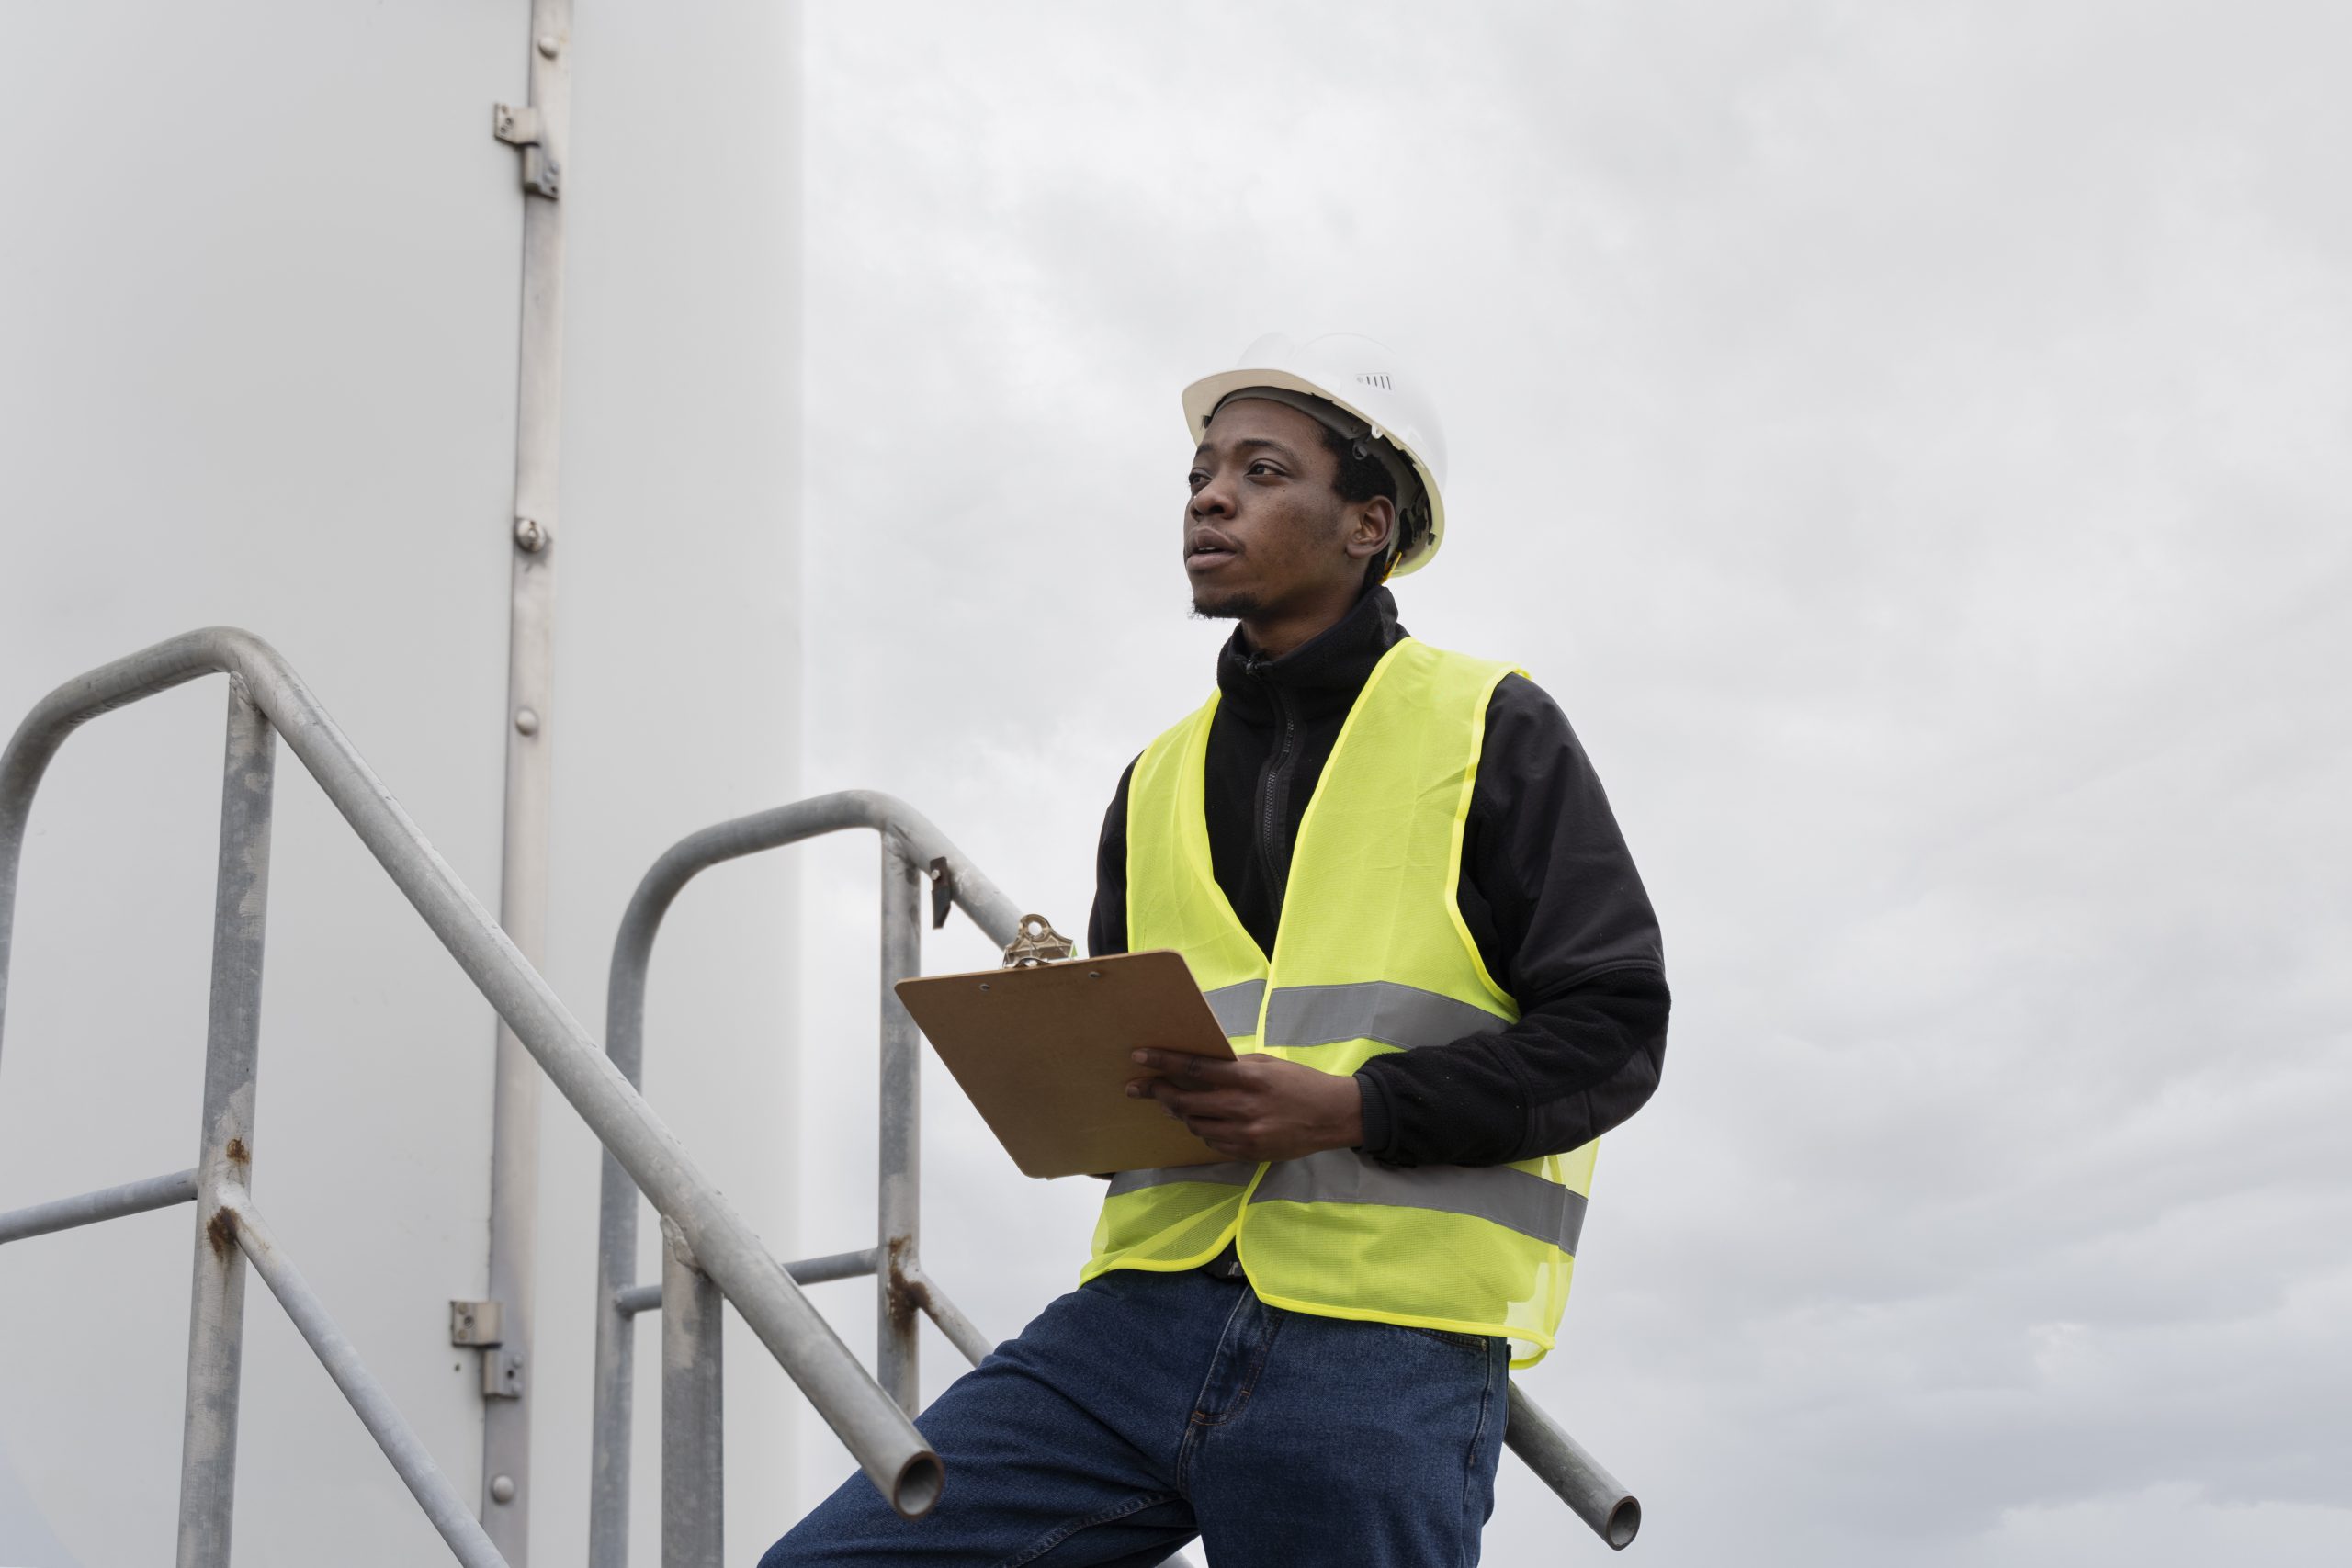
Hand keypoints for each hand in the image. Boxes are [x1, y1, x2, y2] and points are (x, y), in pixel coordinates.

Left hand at [1125, 1049, 1362, 1162]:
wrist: (1332, 1116)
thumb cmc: (1299, 1083)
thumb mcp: (1268, 1065)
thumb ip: (1234, 1066)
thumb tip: (1199, 1065)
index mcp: (1248, 1078)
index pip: (1196, 1068)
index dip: (1164, 1062)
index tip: (1139, 1057)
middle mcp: (1243, 1107)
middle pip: (1187, 1101)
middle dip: (1158, 1092)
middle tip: (1138, 1086)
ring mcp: (1245, 1134)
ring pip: (1195, 1125)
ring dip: (1179, 1112)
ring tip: (1171, 1103)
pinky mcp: (1248, 1152)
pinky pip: (1212, 1142)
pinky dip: (1202, 1130)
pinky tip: (1202, 1121)